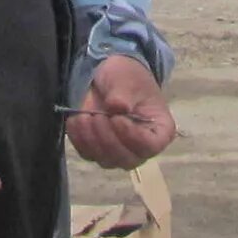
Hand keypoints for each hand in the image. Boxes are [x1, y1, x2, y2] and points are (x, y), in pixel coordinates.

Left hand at [66, 54, 174, 169]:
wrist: (108, 77)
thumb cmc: (126, 77)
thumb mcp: (126, 79)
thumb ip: (123, 94)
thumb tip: (117, 107)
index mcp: (160, 129)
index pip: (151, 145)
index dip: (133, 137)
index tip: (117, 118)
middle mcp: (142, 147)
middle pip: (127, 159)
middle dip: (108, 138)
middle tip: (97, 115)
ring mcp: (120, 153)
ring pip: (106, 160)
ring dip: (92, 139)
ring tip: (85, 115)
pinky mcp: (99, 151)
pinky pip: (88, 154)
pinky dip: (79, 139)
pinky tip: (77, 120)